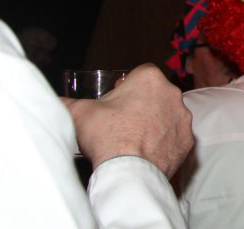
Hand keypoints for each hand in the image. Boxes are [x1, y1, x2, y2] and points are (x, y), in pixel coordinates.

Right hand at [61, 63, 193, 177]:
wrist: (129, 170)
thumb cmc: (108, 136)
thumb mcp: (79, 113)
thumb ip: (66, 102)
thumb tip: (56, 102)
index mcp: (150, 79)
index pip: (140, 74)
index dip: (128, 85)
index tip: (117, 99)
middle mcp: (172, 94)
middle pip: (155, 94)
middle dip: (142, 103)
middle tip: (122, 120)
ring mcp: (182, 118)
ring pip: (167, 114)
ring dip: (155, 122)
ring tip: (134, 138)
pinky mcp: (187, 140)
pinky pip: (175, 137)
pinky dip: (164, 142)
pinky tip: (148, 151)